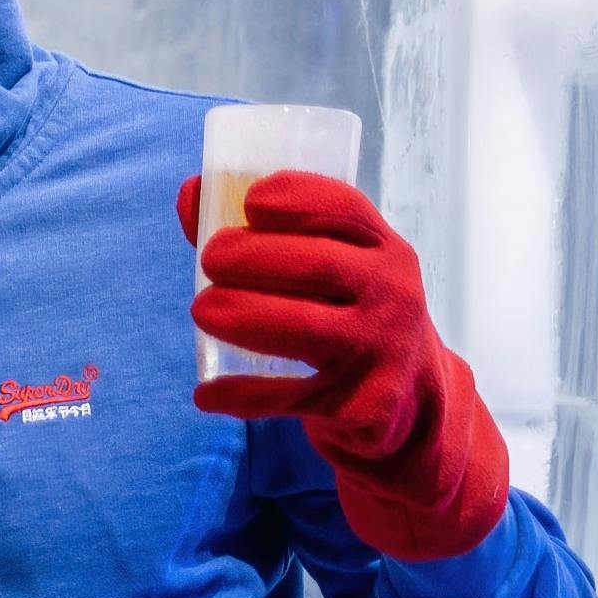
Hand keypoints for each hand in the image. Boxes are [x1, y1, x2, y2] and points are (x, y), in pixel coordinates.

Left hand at [182, 170, 507, 562]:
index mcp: (383, 250)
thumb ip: (258, 233)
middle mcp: (392, 294)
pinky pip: (292, 398)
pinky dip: (243, 395)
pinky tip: (206, 393)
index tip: (251, 203)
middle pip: (320, 266)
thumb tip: (189, 193)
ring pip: (307, 330)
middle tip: (209, 260)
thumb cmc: (347, 314)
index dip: (299, 199)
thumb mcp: (327, 268)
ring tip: (201, 311)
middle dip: (254, 258)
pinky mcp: (364, 404)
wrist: (408, 398)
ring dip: (245, 316)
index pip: (347, 210)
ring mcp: (381, 350)